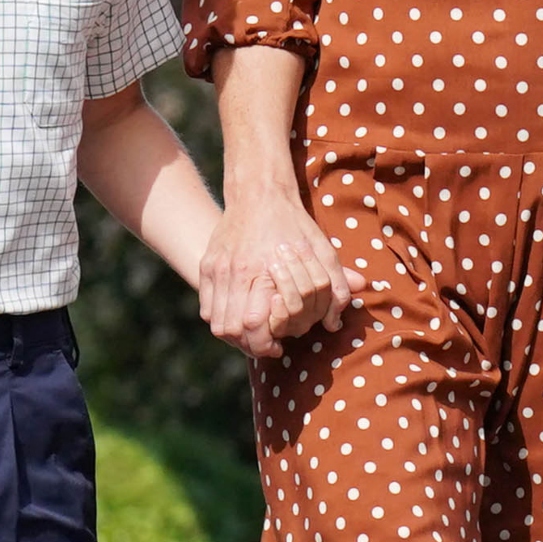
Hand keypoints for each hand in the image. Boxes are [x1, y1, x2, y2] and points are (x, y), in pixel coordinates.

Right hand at [200, 184, 353, 359]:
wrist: (258, 194)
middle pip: (233, 329)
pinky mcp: (208, 267)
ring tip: (254, 336)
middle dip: (250, 345)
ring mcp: (217, 270)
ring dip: (235, 336)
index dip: (266, 343)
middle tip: (267, 346)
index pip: (255, 323)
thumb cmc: (294, 224)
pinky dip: (222, 320)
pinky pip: (207, 309)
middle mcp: (236, 272)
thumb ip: (334, 283)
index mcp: (264, 269)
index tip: (279, 346)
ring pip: (217, 323)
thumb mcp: (322, 248)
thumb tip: (335, 321)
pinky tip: (241, 319)